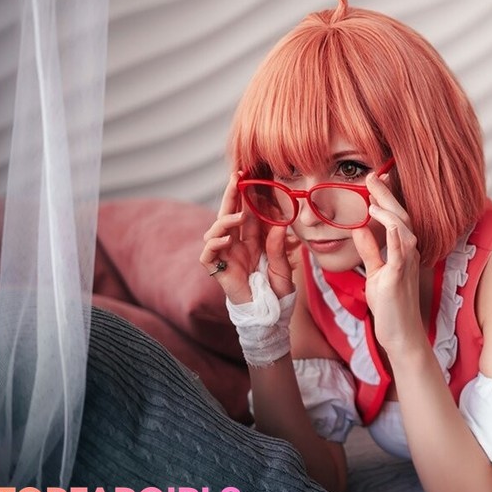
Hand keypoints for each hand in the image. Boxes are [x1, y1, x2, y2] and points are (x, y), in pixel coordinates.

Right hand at [200, 171, 294, 303]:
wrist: (269, 314)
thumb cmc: (277, 292)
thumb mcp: (282, 268)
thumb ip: (278, 248)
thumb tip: (280, 225)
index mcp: (252, 241)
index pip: (246, 213)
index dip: (244, 196)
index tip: (248, 176)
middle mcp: (236, 245)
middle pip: (228, 216)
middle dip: (230, 196)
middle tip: (236, 178)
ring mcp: (226, 257)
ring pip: (214, 231)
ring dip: (225, 220)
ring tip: (240, 216)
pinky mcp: (219, 271)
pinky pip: (208, 255)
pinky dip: (214, 244)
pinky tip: (226, 239)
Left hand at [351, 171, 427, 353]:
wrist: (401, 335)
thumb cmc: (391, 306)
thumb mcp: (377, 273)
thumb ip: (370, 250)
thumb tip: (359, 228)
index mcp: (402, 251)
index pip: (396, 218)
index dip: (385, 199)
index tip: (372, 181)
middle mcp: (408, 254)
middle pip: (401, 216)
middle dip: (387, 195)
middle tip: (373, 176)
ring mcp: (406, 265)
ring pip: (402, 228)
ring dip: (388, 209)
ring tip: (373, 194)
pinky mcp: (399, 277)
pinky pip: (398, 250)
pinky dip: (392, 232)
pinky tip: (381, 219)